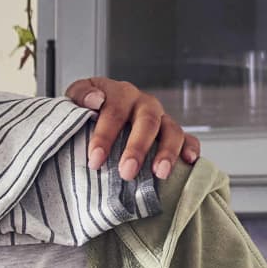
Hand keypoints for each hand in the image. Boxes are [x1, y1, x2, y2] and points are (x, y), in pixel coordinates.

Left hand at [66, 77, 203, 183]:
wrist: (96, 116)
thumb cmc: (85, 112)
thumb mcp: (75, 98)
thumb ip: (80, 96)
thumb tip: (95, 100)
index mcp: (119, 93)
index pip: (114, 112)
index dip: (105, 136)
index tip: (95, 160)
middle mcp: (143, 103)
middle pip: (146, 121)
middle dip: (137, 148)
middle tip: (126, 172)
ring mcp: (161, 118)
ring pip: (171, 130)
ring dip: (167, 152)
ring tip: (159, 174)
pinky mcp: (173, 133)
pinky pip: (189, 138)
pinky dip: (191, 149)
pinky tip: (189, 162)